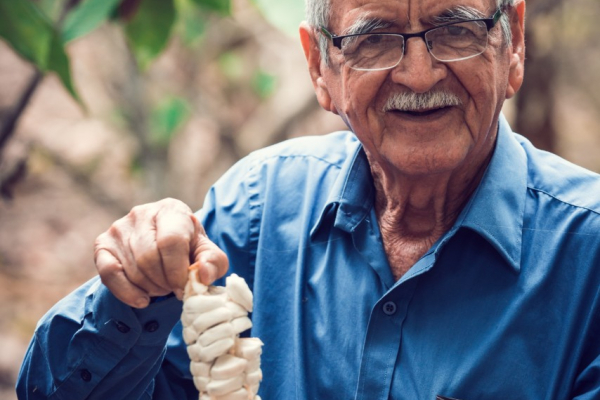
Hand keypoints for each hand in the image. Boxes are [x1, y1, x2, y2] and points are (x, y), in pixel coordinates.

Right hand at [94, 198, 227, 307]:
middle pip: (150, 258)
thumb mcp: (208, 253)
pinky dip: (126, 292)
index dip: (178, 271)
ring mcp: (119, 227)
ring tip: (161, 287)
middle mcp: (142, 213)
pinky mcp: (102, 244)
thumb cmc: (189, 248)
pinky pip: (108, 274)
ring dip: (150, 288)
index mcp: (172, 210)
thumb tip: (202, 275)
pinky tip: (142, 300)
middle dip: (164, 282)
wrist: (164, 245)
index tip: (183, 287)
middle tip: (172, 288)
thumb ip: (213, 262)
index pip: (171, 242)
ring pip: (133, 269)